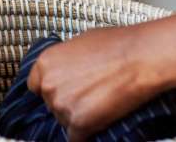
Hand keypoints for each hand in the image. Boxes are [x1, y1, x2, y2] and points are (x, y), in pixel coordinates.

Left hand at [27, 27, 162, 141]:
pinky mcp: (78, 123)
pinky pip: (76, 138)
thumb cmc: (117, 45)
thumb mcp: (79, 43)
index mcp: (45, 62)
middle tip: (89, 97)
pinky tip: (98, 126)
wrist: (140, 57)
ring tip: (100, 106)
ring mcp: (61, 105)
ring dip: (78, 118)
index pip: (35, 85)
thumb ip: (65, 61)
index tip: (64, 91)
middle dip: (67, 102)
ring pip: (63, 121)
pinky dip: (86, 135)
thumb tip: (67, 70)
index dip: (52, 89)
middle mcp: (48, 84)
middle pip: (50, 104)